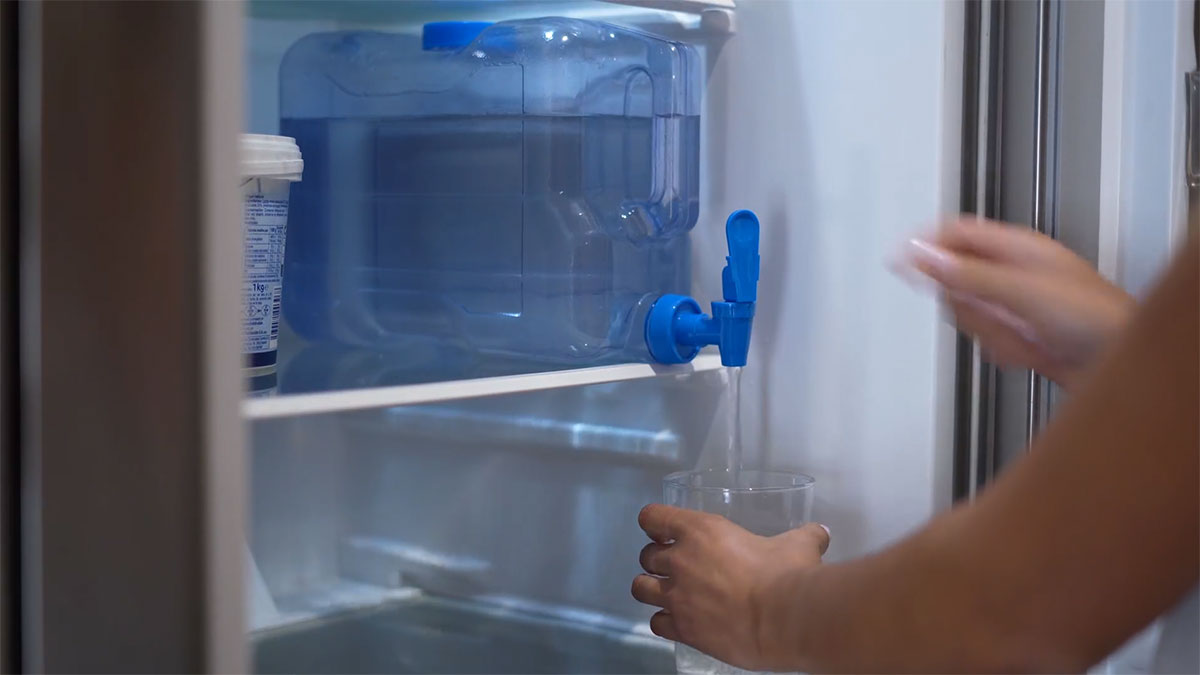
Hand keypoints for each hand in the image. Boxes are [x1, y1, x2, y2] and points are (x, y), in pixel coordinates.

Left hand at [631, 504, 829, 670]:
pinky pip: (656, 623)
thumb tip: (820, 533)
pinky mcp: (682, 629)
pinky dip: (665, 622)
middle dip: (658, 560)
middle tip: (679, 567)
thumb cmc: (788, 574)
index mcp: (700, 530)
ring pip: (640, 588)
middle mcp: (679, 561)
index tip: (666, 530)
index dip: (656, 523)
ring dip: (652, 589)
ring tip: (670, 594)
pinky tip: (681, 622)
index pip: (653, 517)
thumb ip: (805, 536)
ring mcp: (676, 597)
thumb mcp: (798, 545)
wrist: (784, 619)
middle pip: (646, 555)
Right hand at [903, 217, 1134, 387]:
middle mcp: (1012, 273)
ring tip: (1017, 334)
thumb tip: (922, 255)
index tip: (898, 261)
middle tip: (987, 313)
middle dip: (966, 304)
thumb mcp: (1019, 290)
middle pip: (955, 279)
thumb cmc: (1092, 317)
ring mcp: (1014, 305)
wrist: (1120, 364)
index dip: (925, 245)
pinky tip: (1025, 350)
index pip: (955, 233)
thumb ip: (966, 274)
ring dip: (986, 330)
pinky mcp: (1018, 334)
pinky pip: (985, 339)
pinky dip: (1000, 348)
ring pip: (968, 314)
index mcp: (1016, 247)